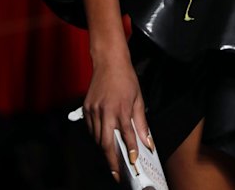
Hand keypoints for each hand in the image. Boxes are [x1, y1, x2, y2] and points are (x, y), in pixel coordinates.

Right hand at [81, 56, 153, 180]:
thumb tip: (147, 140)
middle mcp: (106, 111)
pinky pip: (91, 129)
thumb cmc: (125, 78)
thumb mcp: (138, 99)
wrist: (109, 61)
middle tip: (117, 173)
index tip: (134, 162)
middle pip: (106, 143)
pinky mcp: (87, 108)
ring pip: (97, 138)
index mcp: (121, 108)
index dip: (131, 151)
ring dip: (104, 150)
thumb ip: (141, 122)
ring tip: (112, 158)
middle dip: (112, 160)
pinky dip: (97, 137)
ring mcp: (94, 110)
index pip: (127, 136)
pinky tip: (104, 139)